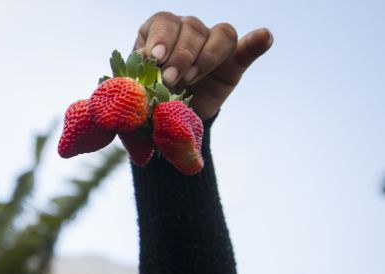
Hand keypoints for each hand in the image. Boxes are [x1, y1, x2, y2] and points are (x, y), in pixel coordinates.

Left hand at [134, 12, 272, 119]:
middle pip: (191, 29)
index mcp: (160, 31)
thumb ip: (140, 77)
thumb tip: (142, 66)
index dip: (161, 38)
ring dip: (206, 56)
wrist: (172, 117)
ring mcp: (212, 44)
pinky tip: (264, 37)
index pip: (165, 23)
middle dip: (180, 55)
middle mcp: (187, 31)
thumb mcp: (140, 87)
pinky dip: (257, 42)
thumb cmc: (149, 97)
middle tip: (169, 79)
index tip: (155, 58)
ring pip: (219, 35)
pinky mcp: (234, 61)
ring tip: (191, 78)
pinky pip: (247, 47)